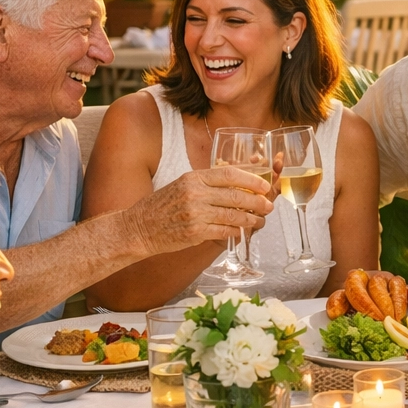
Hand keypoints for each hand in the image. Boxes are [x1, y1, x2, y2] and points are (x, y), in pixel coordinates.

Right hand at [126, 167, 273, 255]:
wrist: (139, 227)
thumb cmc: (163, 206)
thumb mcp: (182, 185)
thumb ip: (207, 183)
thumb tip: (238, 183)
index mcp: (194, 178)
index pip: (229, 174)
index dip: (251, 180)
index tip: (264, 185)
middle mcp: (195, 194)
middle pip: (236, 196)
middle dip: (257, 202)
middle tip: (268, 206)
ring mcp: (195, 214)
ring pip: (234, 216)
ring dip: (251, 220)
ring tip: (260, 221)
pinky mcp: (195, 232)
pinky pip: (224, 232)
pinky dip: (236, 232)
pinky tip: (241, 231)